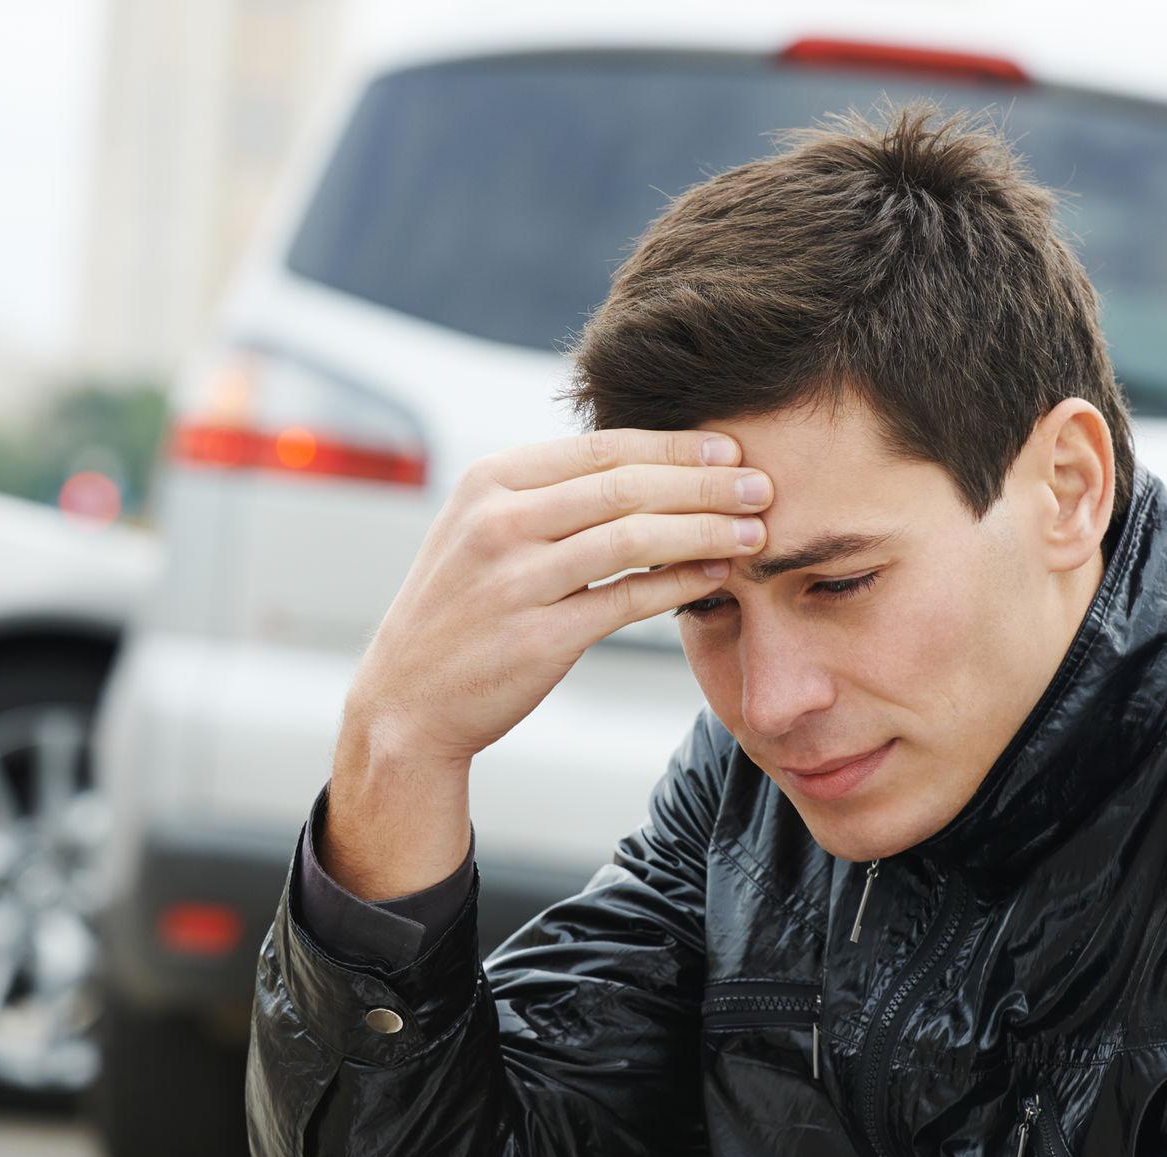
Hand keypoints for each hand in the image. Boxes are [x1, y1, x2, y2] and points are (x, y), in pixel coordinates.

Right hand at [346, 428, 765, 767]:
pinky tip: (715, 575)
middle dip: (705, 481)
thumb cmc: (457, 615)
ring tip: (755, 529)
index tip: (729, 448)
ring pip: (635, 537)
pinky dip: (680, 583)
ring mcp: (517, 581)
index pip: (601, 448)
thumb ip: (545, 497)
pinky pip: (628, 599)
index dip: (674, 445)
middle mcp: (498, 523)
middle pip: (626, 485)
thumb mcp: (478, 533)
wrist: (405, 701)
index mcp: (489, 483)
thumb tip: (641, 465)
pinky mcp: (540, 637)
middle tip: (762, 483)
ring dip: (706, 529)